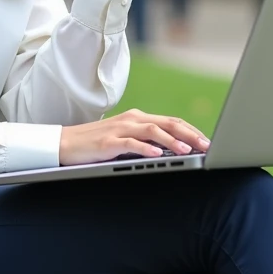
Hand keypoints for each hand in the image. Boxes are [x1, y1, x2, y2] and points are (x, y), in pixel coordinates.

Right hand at [58, 108, 210, 165]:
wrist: (65, 143)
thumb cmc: (96, 144)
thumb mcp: (125, 139)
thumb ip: (145, 140)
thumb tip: (171, 150)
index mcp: (138, 118)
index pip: (171, 121)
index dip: (191, 131)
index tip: (207, 142)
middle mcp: (132, 119)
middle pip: (167, 123)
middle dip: (190, 134)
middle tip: (207, 146)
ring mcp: (120, 129)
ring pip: (153, 131)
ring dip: (173, 141)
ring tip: (188, 151)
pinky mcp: (109, 142)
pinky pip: (131, 143)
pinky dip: (146, 148)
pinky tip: (157, 155)